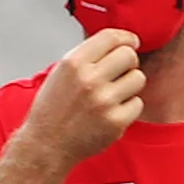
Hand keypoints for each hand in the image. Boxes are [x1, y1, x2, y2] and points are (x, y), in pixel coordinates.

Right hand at [17, 30, 144, 174]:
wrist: (46, 146)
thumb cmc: (52, 111)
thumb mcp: (59, 73)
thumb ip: (86, 56)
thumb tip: (117, 42)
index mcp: (73, 64)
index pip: (111, 37)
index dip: (126, 38)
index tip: (131, 42)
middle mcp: (89, 80)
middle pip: (129, 55)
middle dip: (128, 62)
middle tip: (120, 73)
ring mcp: (104, 101)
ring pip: (138, 78)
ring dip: (129, 85)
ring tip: (113, 95)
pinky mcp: (115, 121)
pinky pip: (137, 104)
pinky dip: (128, 108)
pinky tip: (111, 113)